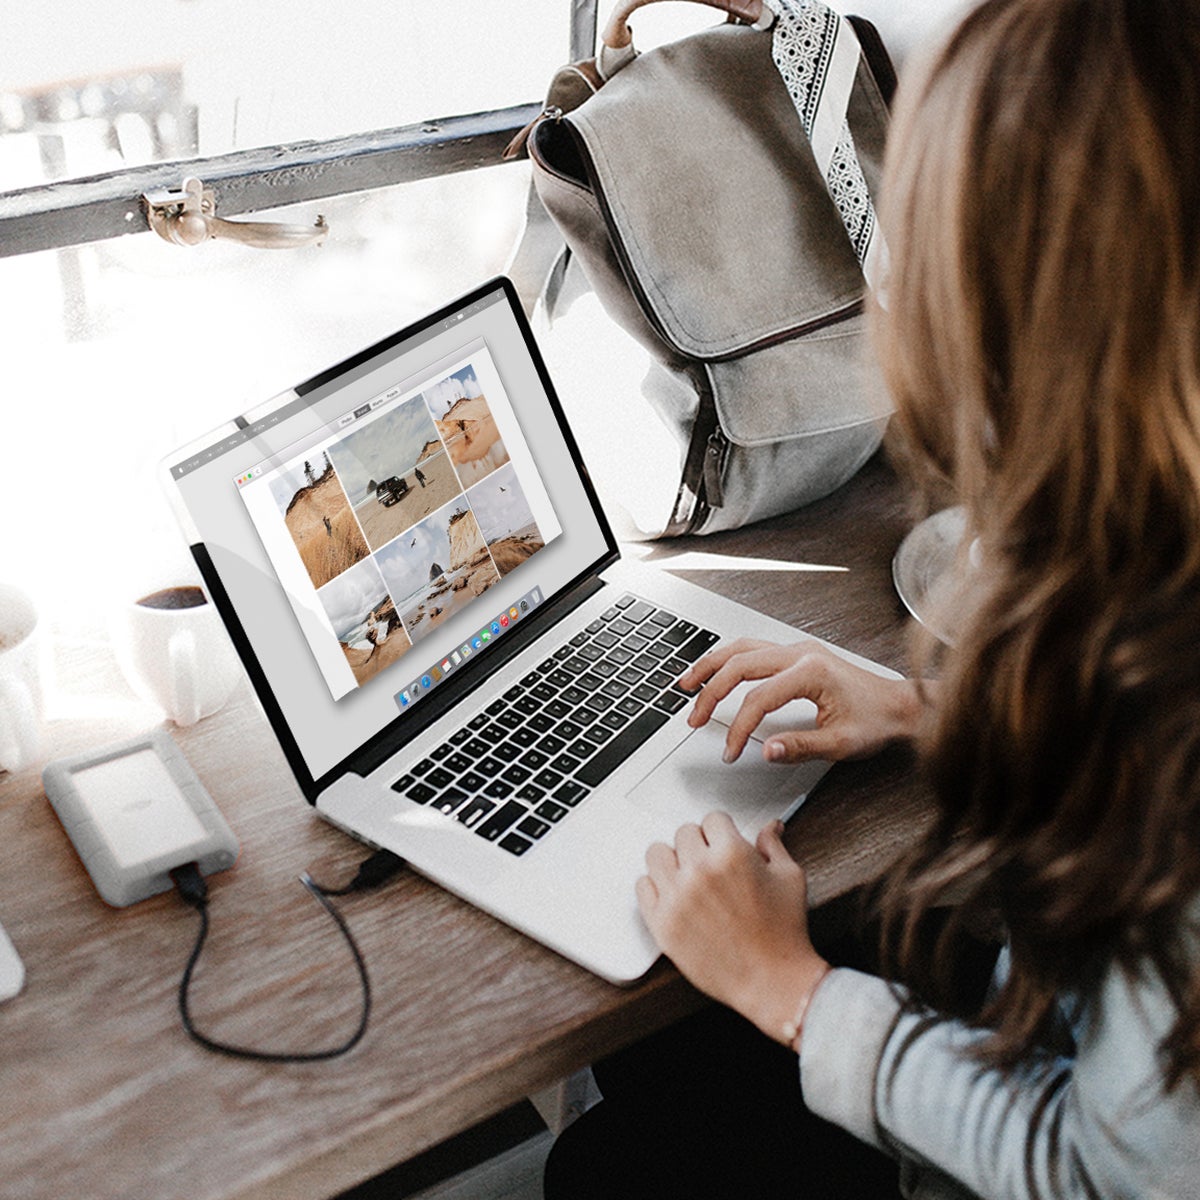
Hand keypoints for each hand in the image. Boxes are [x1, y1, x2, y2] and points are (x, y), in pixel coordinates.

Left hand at [636, 813, 829, 1046]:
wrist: (772, 981)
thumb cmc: (784, 933)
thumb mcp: (789, 878)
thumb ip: (773, 846)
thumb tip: (770, 827)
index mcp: (731, 854)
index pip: (712, 819)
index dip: (722, 831)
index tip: (723, 842)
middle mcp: (700, 871)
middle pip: (683, 833)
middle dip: (699, 844)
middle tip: (710, 863)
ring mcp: (677, 897)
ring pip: (656, 854)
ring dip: (673, 861)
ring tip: (687, 876)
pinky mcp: (662, 923)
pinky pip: (642, 886)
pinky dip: (655, 887)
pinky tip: (674, 895)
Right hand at [679, 638, 924, 764]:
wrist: (900, 705)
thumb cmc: (877, 721)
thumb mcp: (841, 744)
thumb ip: (801, 747)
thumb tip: (766, 750)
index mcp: (811, 672)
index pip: (758, 698)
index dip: (738, 727)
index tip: (731, 751)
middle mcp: (801, 653)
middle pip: (740, 664)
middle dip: (711, 692)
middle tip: (694, 718)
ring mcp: (798, 649)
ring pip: (742, 648)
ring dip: (712, 665)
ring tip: (687, 684)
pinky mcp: (797, 654)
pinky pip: (753, 648)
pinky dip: (728, 659)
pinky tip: (716, 671)